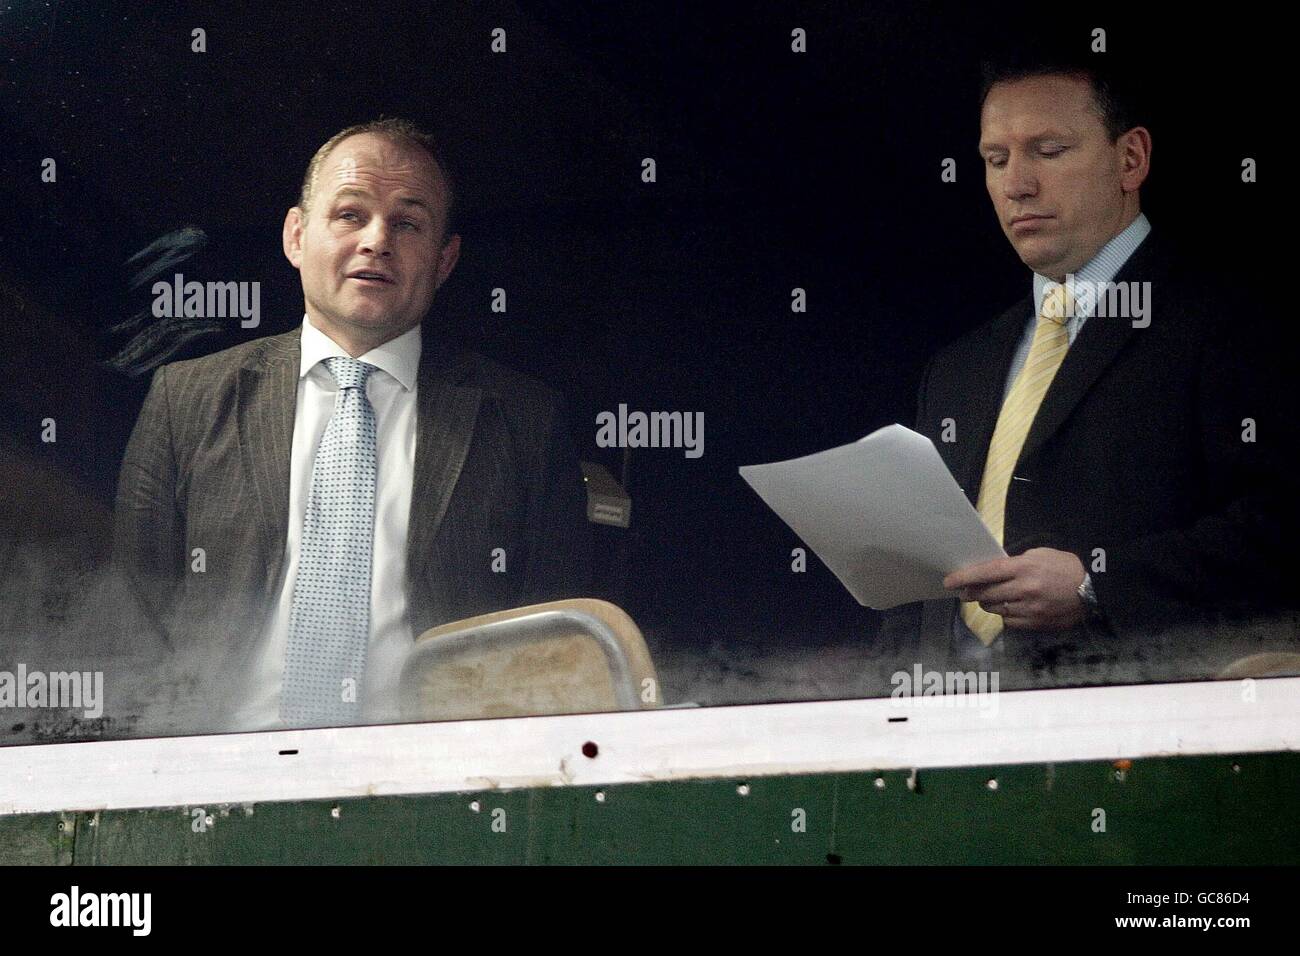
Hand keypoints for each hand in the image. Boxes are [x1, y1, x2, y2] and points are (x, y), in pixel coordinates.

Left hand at [943, 547, 1086, 631]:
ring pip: (995, 609)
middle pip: (986, 594)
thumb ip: (1014, 563)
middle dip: (972, 593)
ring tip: (986, 599)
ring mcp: (1030, 609)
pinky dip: (1004, 615)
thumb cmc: (1064, 567)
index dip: (964, 577)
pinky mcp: (1036, 623)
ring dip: (986, 604)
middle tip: (965, 591)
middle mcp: (1024, 589)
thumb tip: (992, 572)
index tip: (949, 582)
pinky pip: (1009, 621)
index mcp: (1024, 568)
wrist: (1093, 589)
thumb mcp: (1039, 554)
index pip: (985, 573)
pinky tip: (1008, 608)